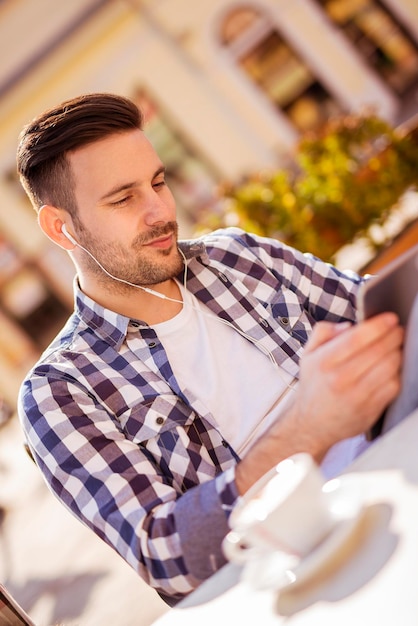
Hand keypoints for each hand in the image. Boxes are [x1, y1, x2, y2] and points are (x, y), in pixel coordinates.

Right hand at [235, 312, 402, 494]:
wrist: (311, 424)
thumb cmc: (313, 386)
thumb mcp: (307, 356)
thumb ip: (323, 333)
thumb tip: (348, 326)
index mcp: (324, 362)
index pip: (357, 338)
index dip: (378, 326)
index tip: (390, 318)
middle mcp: (340, 379)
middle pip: (377, 350)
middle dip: (393, 336)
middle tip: (397, 330)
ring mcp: (356, 396)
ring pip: (389, 367)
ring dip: (397, 353)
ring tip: (396, 347)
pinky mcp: (370, 410)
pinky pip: (392, 386)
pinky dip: (396, 373)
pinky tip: (392, 368)